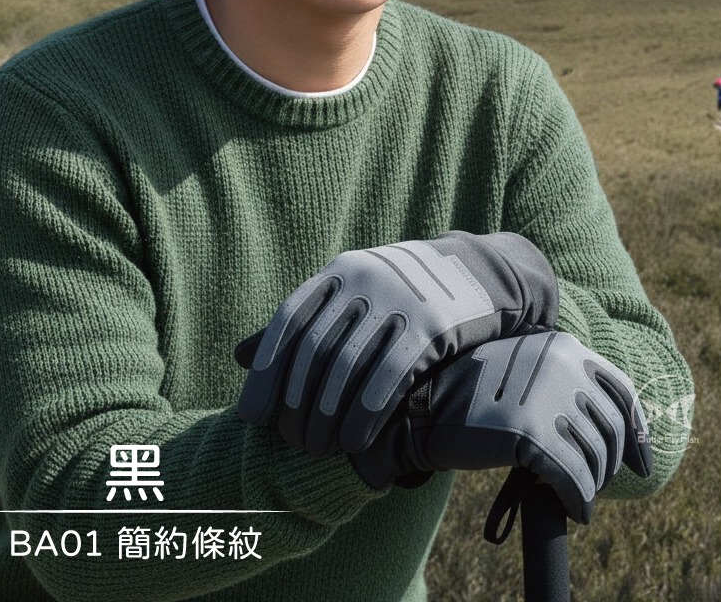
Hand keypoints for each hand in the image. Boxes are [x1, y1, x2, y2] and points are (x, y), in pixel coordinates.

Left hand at [236, 231, 558, 454]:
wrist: (482, 274)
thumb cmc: (406, 294)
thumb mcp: (354, 294)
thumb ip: (304, 324)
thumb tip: (238, 356)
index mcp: (341, 270)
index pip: (289, 322)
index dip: (267, 372)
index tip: (253, 416)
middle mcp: (366, 280)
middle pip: (316, 350)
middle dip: (298, 403)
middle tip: (294, 443)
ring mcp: (401, 299)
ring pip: (349, 366)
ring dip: (328, 416)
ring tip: (320, 450)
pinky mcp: (434, 324)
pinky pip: (390, 376)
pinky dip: (366, 412)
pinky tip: (355, 441)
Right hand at [351, 330, 651, 523]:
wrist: (424, 403)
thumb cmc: (473, 390)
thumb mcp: (523, 369)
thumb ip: (562, 382)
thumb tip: (608, 428)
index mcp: (563, 347)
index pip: (621, 391)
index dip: (637, 432)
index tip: (641, 462)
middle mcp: (561, 367)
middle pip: (610, 429)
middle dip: (608, 464)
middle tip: (591, 481)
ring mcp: (546, 399)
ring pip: (593, 458)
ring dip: (589, 484)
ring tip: (575, 494)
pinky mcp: (530, 435)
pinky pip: (572, 480)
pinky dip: (578, 501)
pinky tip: (572, 510)